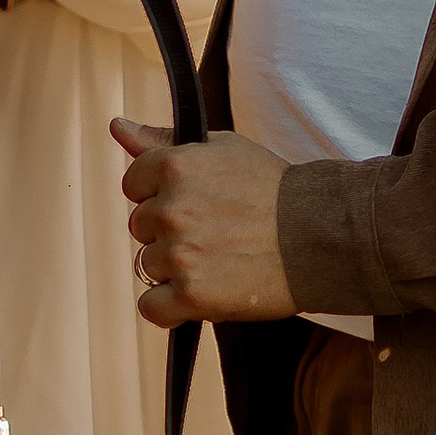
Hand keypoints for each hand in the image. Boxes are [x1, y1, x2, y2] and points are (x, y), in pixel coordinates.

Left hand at [111, 120, 297, 325]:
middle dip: (168, 231)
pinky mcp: (192, 296)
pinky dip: (170, 308)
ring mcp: (180, 254)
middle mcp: (171, 209)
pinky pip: (152, 308)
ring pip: (148, 265)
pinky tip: (199, 294)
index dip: (161, 194)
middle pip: (140, 226)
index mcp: (174, 166)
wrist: (318, 237)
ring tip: (218, 259)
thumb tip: (116, 126)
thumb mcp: (221, 149)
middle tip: (213, 232)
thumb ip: (163, 140)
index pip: (134, 184)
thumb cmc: (272, 189)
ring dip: (175, 268)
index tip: (193, 201)